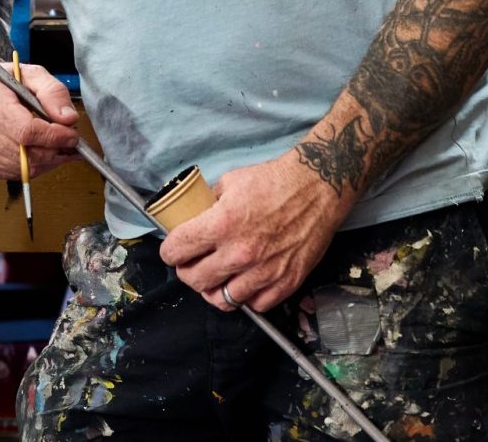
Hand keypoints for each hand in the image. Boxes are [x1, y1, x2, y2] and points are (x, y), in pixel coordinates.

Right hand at [0, 62, 80, 180]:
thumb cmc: (1, 81)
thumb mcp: (30, 73)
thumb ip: (53, 92)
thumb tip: (68, 119)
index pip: (26, 131)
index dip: (54, 136)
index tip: (71, 134)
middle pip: (27, 155)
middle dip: (56, 150)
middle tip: (69, 139)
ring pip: (25, 169)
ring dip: (48, 160)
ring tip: (59, 145)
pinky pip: (16, 174)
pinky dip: (35, 166)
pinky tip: (41, 151)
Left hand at [157, 153, 348, 313]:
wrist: (318, 188)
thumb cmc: (275, 181)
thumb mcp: (231, 181)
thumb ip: (208, 205)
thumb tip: (192, 219)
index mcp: (222, 224)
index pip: (177, 251)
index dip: (169, 251)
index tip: (173, 251)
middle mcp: (240, 253)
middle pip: (195, 280)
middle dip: (186, 272)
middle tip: (191, 265)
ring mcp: (264, 271)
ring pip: (222, 300)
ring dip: (214, 290)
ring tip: (216, 278)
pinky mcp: (286, 282)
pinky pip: (255, 305)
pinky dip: (246, 297)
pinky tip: (244, 282)